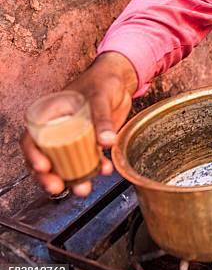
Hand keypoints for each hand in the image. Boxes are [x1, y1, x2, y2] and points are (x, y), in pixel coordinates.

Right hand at [20, 52, 136, 196]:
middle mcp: (58, 129)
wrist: (121, 80)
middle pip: (45, 158)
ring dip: (73, 179)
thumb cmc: (103, 81)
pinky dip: (94, 168)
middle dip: (50, 177)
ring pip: (66, 164)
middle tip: (59, 187)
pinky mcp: (90, 143)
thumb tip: (106, 142)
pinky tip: (105, 170)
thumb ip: (102, 119)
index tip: (43, 167)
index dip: (33, 155)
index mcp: (49, 115)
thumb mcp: (100, 97)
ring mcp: (73, 138)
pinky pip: (88, 160)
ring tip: (84, 189)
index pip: (31, 139)